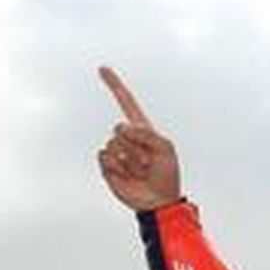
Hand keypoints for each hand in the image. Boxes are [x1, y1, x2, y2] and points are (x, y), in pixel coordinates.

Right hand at [96, 66, 181, 211]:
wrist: (159, 201)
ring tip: (141, 172)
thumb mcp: (166, 150)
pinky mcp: (107, 166)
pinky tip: (128, 176)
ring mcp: (116, 151)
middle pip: (122, 129)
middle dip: (137, 147)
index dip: (115, 85)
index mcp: (142, 130)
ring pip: (114, 145)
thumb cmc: (166, 175)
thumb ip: (147, 134)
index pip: (126, 102)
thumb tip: (121, 128)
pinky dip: (118, 167)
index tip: (103, 68)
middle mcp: (126, 137)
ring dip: (130, 161)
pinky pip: (105, 157)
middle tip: (149, 163)